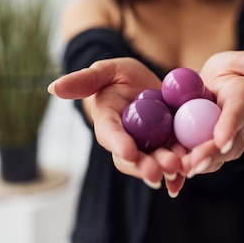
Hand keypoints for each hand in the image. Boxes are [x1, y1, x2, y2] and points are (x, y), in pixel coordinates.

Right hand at [47, 57, 187, 194]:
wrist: (147, 84)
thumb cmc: (120, 76)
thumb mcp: (105, 71)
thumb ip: (83, 80)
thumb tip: (52, 88)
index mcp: (108, 124)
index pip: (110, 136)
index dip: (118, 144)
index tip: (128, 151)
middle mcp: (127, 141)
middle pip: (133, 159)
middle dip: (144, 166)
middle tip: (157, 171)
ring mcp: (149, 146)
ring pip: (156, 162)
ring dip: (167, 168)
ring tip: (179, 168)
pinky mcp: (169, 145)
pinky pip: (176, 159)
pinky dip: (184, 167)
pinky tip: (191, 169)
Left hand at [180, 51, 243, 178]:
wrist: (211, 85)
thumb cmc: (231, 71)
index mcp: (240, 103)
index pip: (238, 114)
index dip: (230, 127)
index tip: (222, 140)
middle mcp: (231, 128)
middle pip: (222, 145)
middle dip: (209, 156)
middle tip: (192, 163)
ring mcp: (214, 139)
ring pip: (206, 157)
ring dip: (192, 166)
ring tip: (176, 171)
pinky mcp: (195, 145)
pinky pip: (188, 159)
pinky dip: (178, 171)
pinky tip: (169, 182)